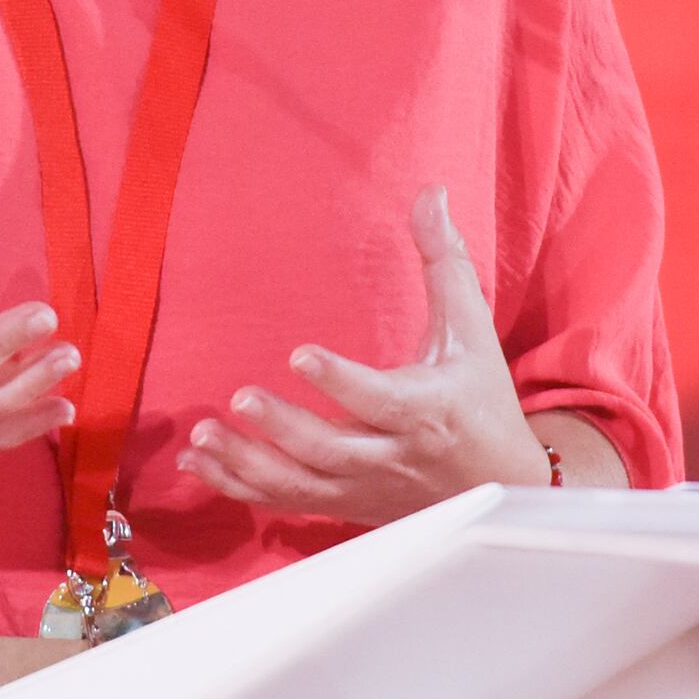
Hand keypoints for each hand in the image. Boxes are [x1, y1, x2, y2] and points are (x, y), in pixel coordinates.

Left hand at [176, 185, 550, 526]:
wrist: (501, 486)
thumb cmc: (483, 401)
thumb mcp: (471, 331)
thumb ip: (444, 262)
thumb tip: (430, 193)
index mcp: (424, 411)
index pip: (378, 398)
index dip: (339, 380)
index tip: (300, 355)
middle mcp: (391, 456)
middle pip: (331, 449)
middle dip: (284, 426)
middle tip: (241, 396)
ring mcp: (363, 487)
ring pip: (300, 484)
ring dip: (247, 462)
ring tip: (203, 436)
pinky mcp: (344, 505)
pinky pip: (285, 502)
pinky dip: (239, 487)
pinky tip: (197, 464)